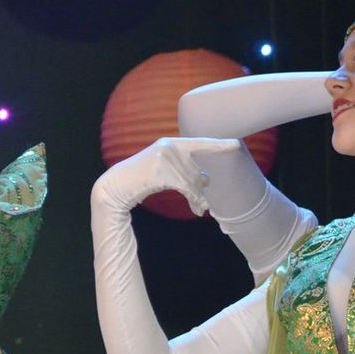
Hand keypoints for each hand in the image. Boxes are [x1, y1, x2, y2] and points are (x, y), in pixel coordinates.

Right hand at [92, 137, 245, 216]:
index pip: (201, 143)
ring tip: (198, 208)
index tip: (237, 144)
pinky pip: (186, 187)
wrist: (118, 184)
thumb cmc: (144, 178)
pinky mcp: (160, 171)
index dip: (220, 145)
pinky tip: (197, 209)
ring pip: (193, 181)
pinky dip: (193, 199)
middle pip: (198, 171)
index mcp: (173, 143)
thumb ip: (186, 169)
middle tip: (200, 204)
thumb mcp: (166, 170)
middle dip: (200, 189)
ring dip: (197, 198)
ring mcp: (164, 158)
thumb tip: (206, 179)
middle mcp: (170, 147)